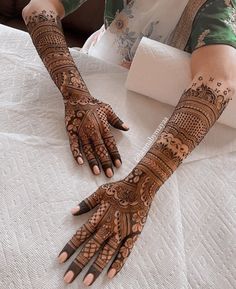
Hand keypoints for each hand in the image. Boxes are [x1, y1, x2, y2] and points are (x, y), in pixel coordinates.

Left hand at [58, 167, 157, 285]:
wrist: (141, 186)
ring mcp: (122, 232)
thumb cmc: (119, 188)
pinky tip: (111, 274)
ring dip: (96, 267)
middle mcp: (109, 226)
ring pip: (107, 253)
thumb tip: (72, 212)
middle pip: (91, 247)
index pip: (81, 234)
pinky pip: (126, 251)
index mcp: (99, 216)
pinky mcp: (133, 234)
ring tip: (86, 282)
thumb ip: (87, 203)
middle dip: (78, 263)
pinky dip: (119, 263)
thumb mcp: (101, 192)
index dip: (70, 247)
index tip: (60, 259)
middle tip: (67, 278)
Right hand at [64, 88, 128, 177]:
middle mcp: (93, 131)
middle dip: (105, 162)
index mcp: (103, 126)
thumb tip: (128, 128)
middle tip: (109, 174)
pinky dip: (76, 153)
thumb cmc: (94, 104)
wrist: (76, 97)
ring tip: (97, 172)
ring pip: (88, 150)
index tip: (119, 164)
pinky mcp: (71, 132)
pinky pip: (74, 145)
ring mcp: (81, 132)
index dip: (115, 154)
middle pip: (100, 149)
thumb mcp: (108, 109)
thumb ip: (117, 120)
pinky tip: (80, 162)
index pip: (110, 143)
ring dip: (92, 161)